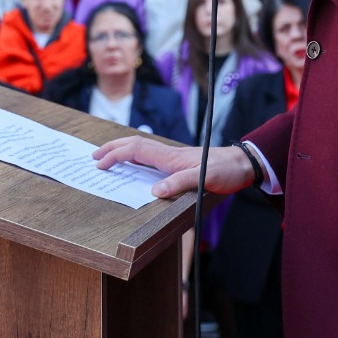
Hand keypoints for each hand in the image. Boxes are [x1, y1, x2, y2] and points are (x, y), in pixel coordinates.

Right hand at [92, 137, 254, 199]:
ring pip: (141, 149)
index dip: (116, 155)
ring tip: (108, 156)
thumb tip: (154, 191)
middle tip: (94, 156)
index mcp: (170, 157)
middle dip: (113, 148)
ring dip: (122, 151)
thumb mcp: (204, 178)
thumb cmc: (225, 170)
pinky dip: (136, 157)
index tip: (100, 163)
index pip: (136, 151)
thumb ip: (179, 183)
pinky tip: (136, 164)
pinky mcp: (180, 163)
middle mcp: (169, 154)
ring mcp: (174, 157)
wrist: (242, 163)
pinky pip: (151, 156)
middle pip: (134, 145)